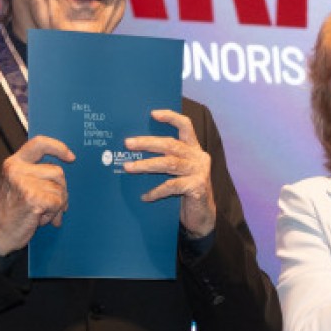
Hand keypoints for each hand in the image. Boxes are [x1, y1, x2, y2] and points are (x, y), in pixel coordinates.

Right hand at [0, 135, 73, 255]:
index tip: (71, 157)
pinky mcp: (32, 197)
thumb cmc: (12, 212)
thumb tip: (64, 177)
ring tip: (40, 212)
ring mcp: (23, 183)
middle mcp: (17, 170)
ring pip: (60, 189)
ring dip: (56, 205)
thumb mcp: (21, 185)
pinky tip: (39, 218)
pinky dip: (53, 214)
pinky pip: (58, 203)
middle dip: (60, 191)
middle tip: (49, 206)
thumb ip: (38, 175)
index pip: (39, 143)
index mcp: (14, 164)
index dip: (58, 147)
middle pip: (58, 172)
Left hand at [122, 109, 216, 237]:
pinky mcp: (197, 187)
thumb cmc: (186, 190)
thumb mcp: (178, 171)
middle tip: (128, 143)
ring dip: (146, 165)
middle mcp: (198, 157)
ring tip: (128, 167)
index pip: (186, 126)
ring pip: (169, 164)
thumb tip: (135, 151)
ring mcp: (199, 172)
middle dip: (147, 143)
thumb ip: (167, 159)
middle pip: (171, 145)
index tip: (153, 114)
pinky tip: (145, 196)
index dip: (171, 117)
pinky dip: (156, 191)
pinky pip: (172, 186)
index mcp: (194, 149)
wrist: (203, 216)